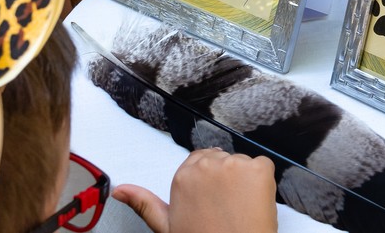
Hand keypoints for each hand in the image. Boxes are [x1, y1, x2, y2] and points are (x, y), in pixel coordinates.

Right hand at [112, 148, 277, 232]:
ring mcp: (234, 165)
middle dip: (226, 178)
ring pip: (243, 163)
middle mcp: (206, 165)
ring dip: (245, 181)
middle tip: (228, 207)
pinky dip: (264, 183)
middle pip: (221, 159)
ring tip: (241, 208)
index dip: (210, 182)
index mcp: (183, 176)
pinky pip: (264, 166)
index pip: (201, 161)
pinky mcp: (258, 169)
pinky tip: (256, 203)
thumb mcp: (168, 226)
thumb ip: (144, 203)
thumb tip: (119, 190)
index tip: (214, 200)